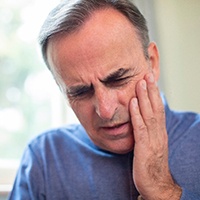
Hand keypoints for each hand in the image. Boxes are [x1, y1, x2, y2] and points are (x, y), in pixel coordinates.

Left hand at [130, 73, 181, 199]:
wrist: (156, 185)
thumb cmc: (151, 163)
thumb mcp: (151, 144)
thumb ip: (147, 131)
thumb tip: (140, 118)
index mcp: (159, 132)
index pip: (158, 109)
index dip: (154, 94)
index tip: (150, 80)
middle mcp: (158, 133)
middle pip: (155, 108)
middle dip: (151, 90)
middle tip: (147, 74)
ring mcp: (152, 140)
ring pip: (149, 114)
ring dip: (144, 98)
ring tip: (140, 83)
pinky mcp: (144, 147)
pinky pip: (140, 128)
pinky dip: (136, 114)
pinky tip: (132, 103)